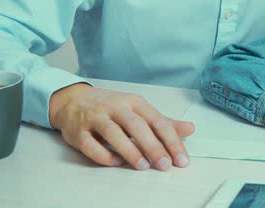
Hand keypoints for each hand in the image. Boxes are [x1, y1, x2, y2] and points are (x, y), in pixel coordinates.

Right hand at [49, 83, 195, 170]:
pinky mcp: (78, 132)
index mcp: (134, 103)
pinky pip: (91, 145)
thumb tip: (190, 129)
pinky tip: (116, 162)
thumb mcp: (139, 110)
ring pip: (114, 133)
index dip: (171, 141)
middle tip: (165, 165)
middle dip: (153, 146)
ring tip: (143, 165)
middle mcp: (116, 108)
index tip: (181, 159)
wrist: (74, 100)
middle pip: (137, 126)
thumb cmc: (112, 107)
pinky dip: (104, 155)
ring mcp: (95, 118)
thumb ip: (164, 122)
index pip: (158, 121)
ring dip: (130, 150)